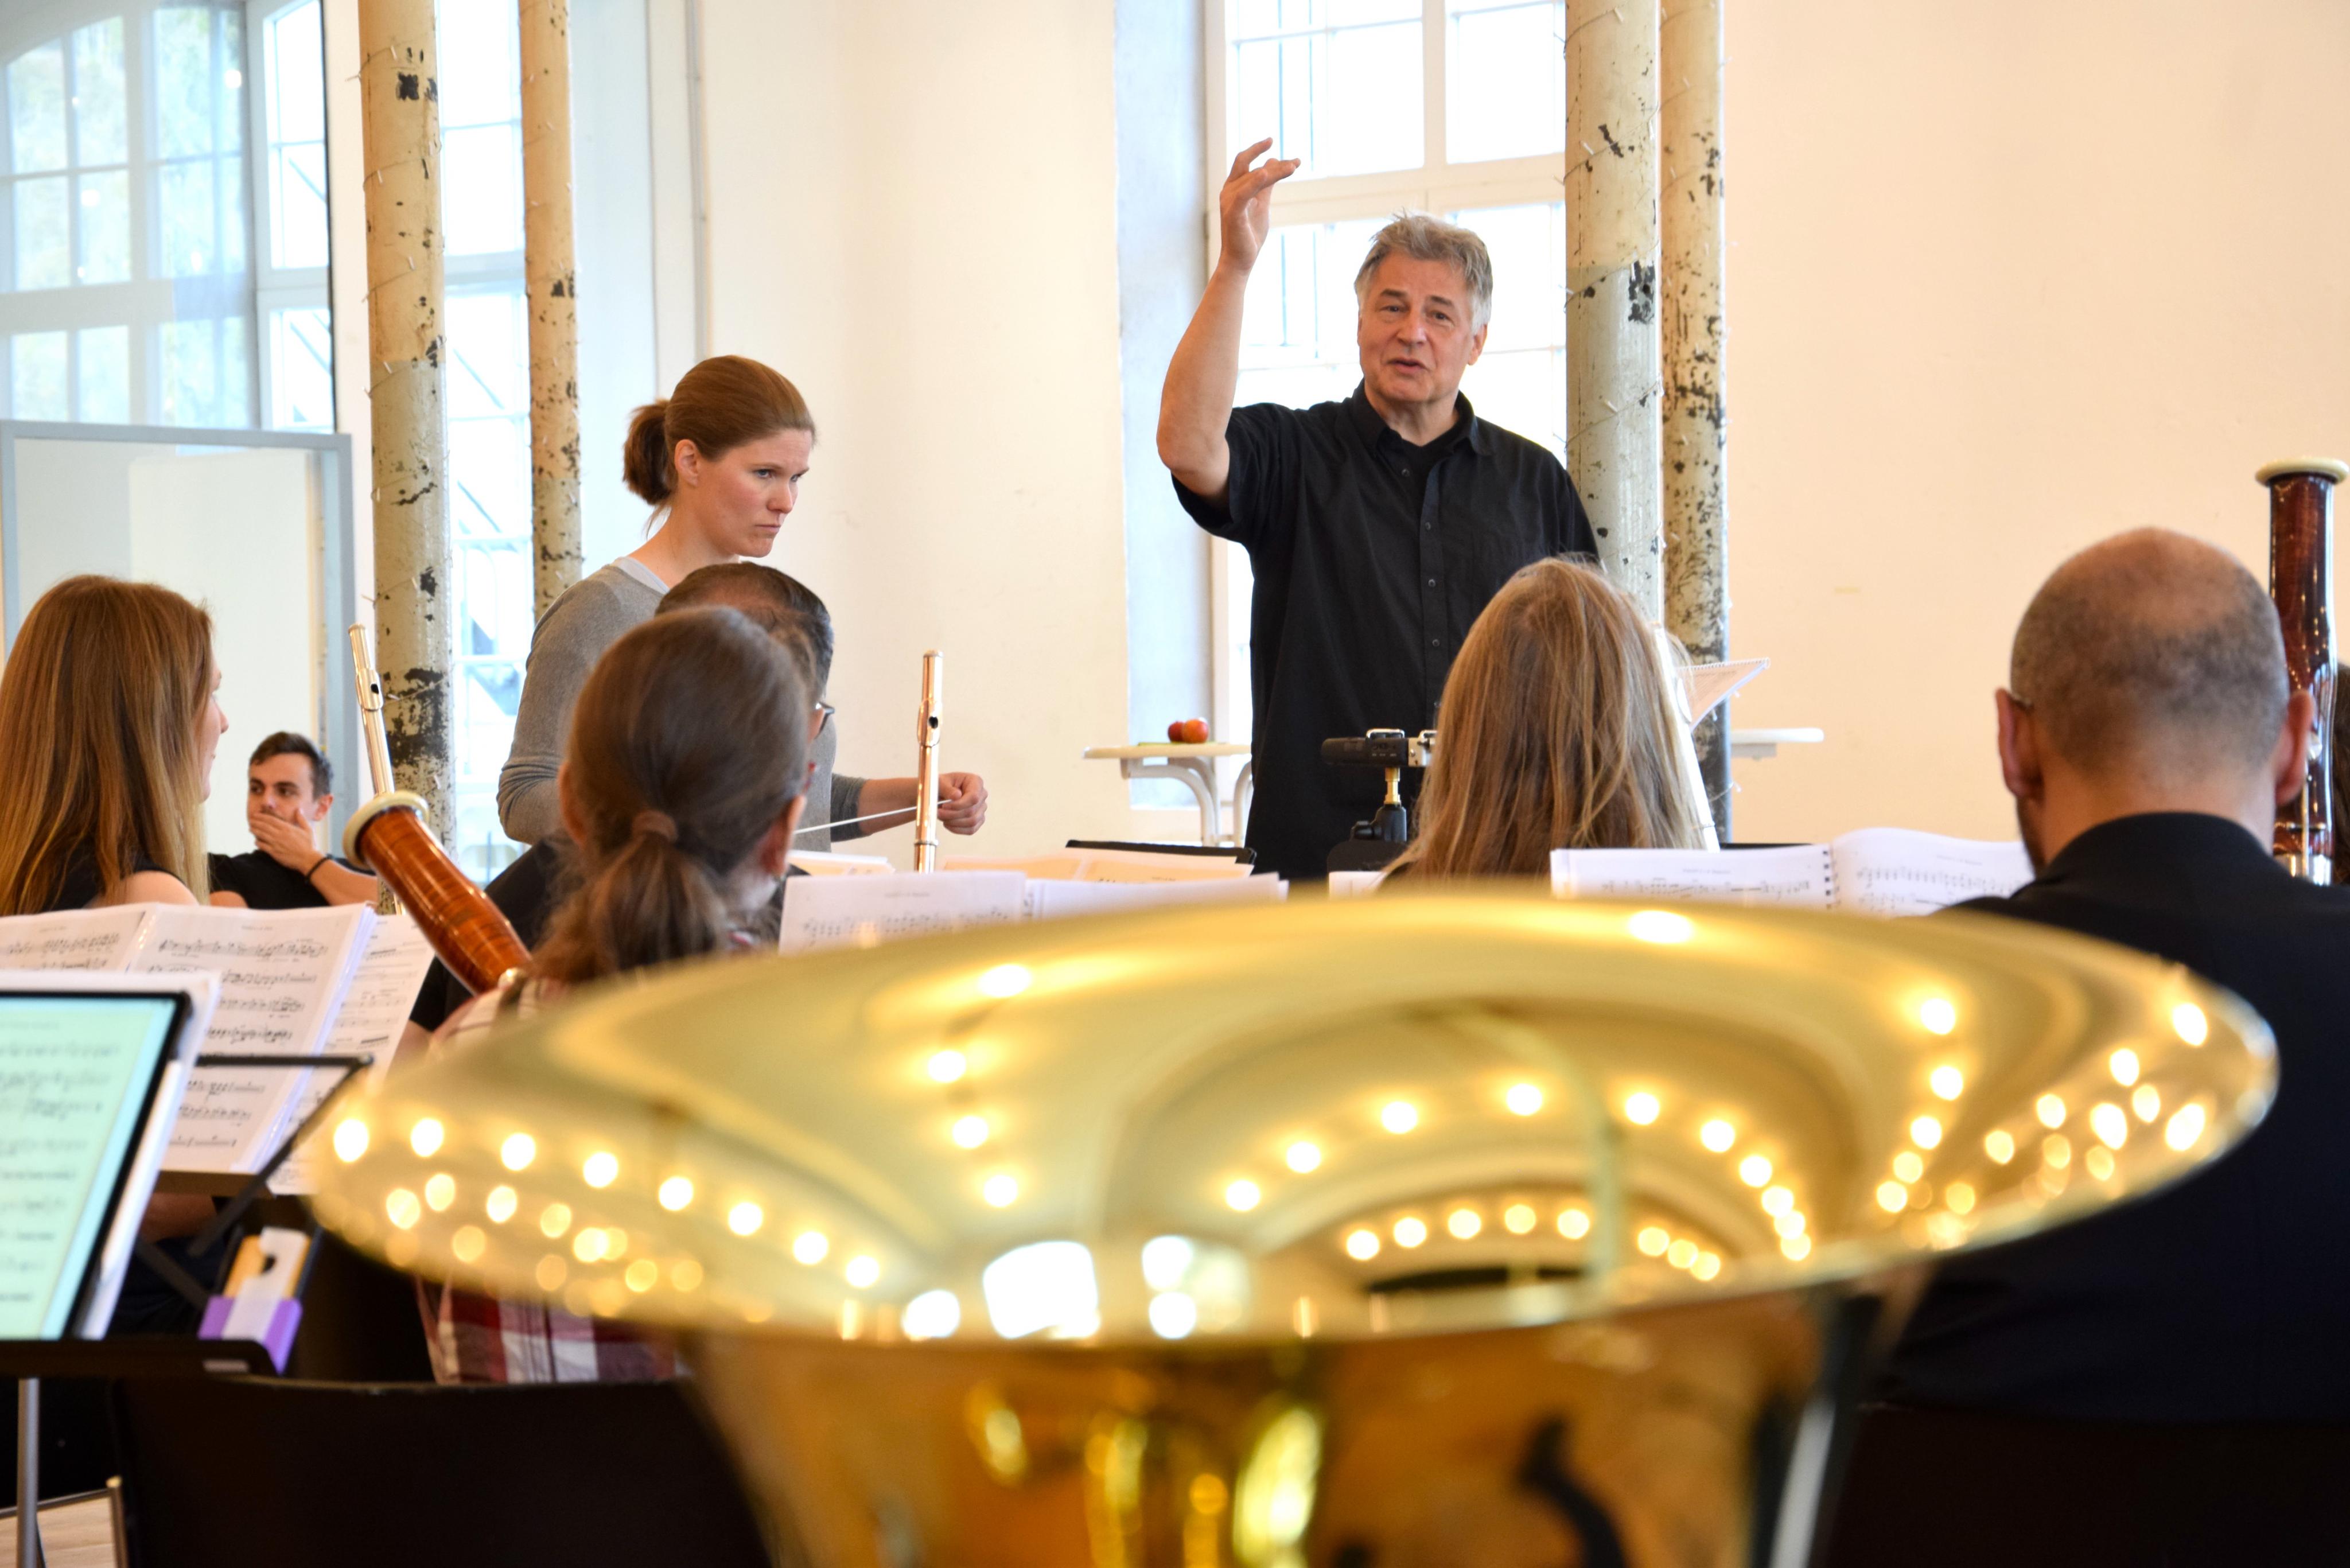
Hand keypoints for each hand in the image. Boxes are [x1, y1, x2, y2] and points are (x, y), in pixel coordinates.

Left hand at [249, 809, 320, 871]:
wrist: (308, 860)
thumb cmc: (309, 845)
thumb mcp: (308, 830)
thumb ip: (301, 819)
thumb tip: (298, 809)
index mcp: (287, 828)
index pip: (271, 820)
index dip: (262, 817)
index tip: (256, 815)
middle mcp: (280, 834)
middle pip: (264, 826)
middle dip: (256, 822)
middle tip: (250, 820)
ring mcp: (276, 843)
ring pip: (262, 835)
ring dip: (255, 831)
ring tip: (250, 828)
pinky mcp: (274, 852)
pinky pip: (263, 846)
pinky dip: (258, 843)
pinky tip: (255, 841)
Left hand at [938, 772, 988, 833]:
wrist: (940, 792)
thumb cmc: (942, 785)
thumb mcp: (940, 782)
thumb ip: (947, 788)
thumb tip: (957, 796)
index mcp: (976, 782)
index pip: (973, 797)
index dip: (959, 805)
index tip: (945, 806)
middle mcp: (982, 795)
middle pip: (971, 811)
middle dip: (953, 815)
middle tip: (939, 813)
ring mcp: (981, 808)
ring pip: (972, 822)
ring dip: (954, 822)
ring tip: (942, 817)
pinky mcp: (978, 820)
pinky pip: (971, 829)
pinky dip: (957, 829)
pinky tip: (947, 824)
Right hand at [1217, 138, 1299, 273]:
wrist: (1241, 260)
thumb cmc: (1249, 233)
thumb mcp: (1262, 203)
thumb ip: (1266, 184)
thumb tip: (1273, 162)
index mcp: (1234, 187)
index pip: (1245, 162)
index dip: (1258, 150)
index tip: (1272, 141)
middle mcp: (1228, 191)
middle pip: (1247, 165)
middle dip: (1266, 157)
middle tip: (1289, 155)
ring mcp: (1229, 202)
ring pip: (1252, 177)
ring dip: (1274, 171)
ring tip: (1293, 167)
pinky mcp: (1233, 213)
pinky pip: (1243, 193)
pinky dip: (1254, 182)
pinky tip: (1267, 173)